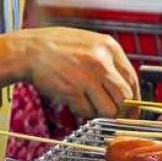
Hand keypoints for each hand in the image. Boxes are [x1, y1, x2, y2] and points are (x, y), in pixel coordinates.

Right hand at [3, 27, 139, 117]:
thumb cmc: (56, 46)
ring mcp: (88, 77)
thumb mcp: (89, 43)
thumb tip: (124, 86)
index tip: (129, 109)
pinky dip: (82, 111)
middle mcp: (102, 61)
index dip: (133, 99)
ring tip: (90, 106)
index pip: (133, 80)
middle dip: (121, 112)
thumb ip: (108, 61)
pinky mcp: (73, 90)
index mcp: (109, 47)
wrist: (28, 50)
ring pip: (110, 110)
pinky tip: (74, 100)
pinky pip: (87, 112)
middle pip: (126, 98)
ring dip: (101, 114)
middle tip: (114, 116)